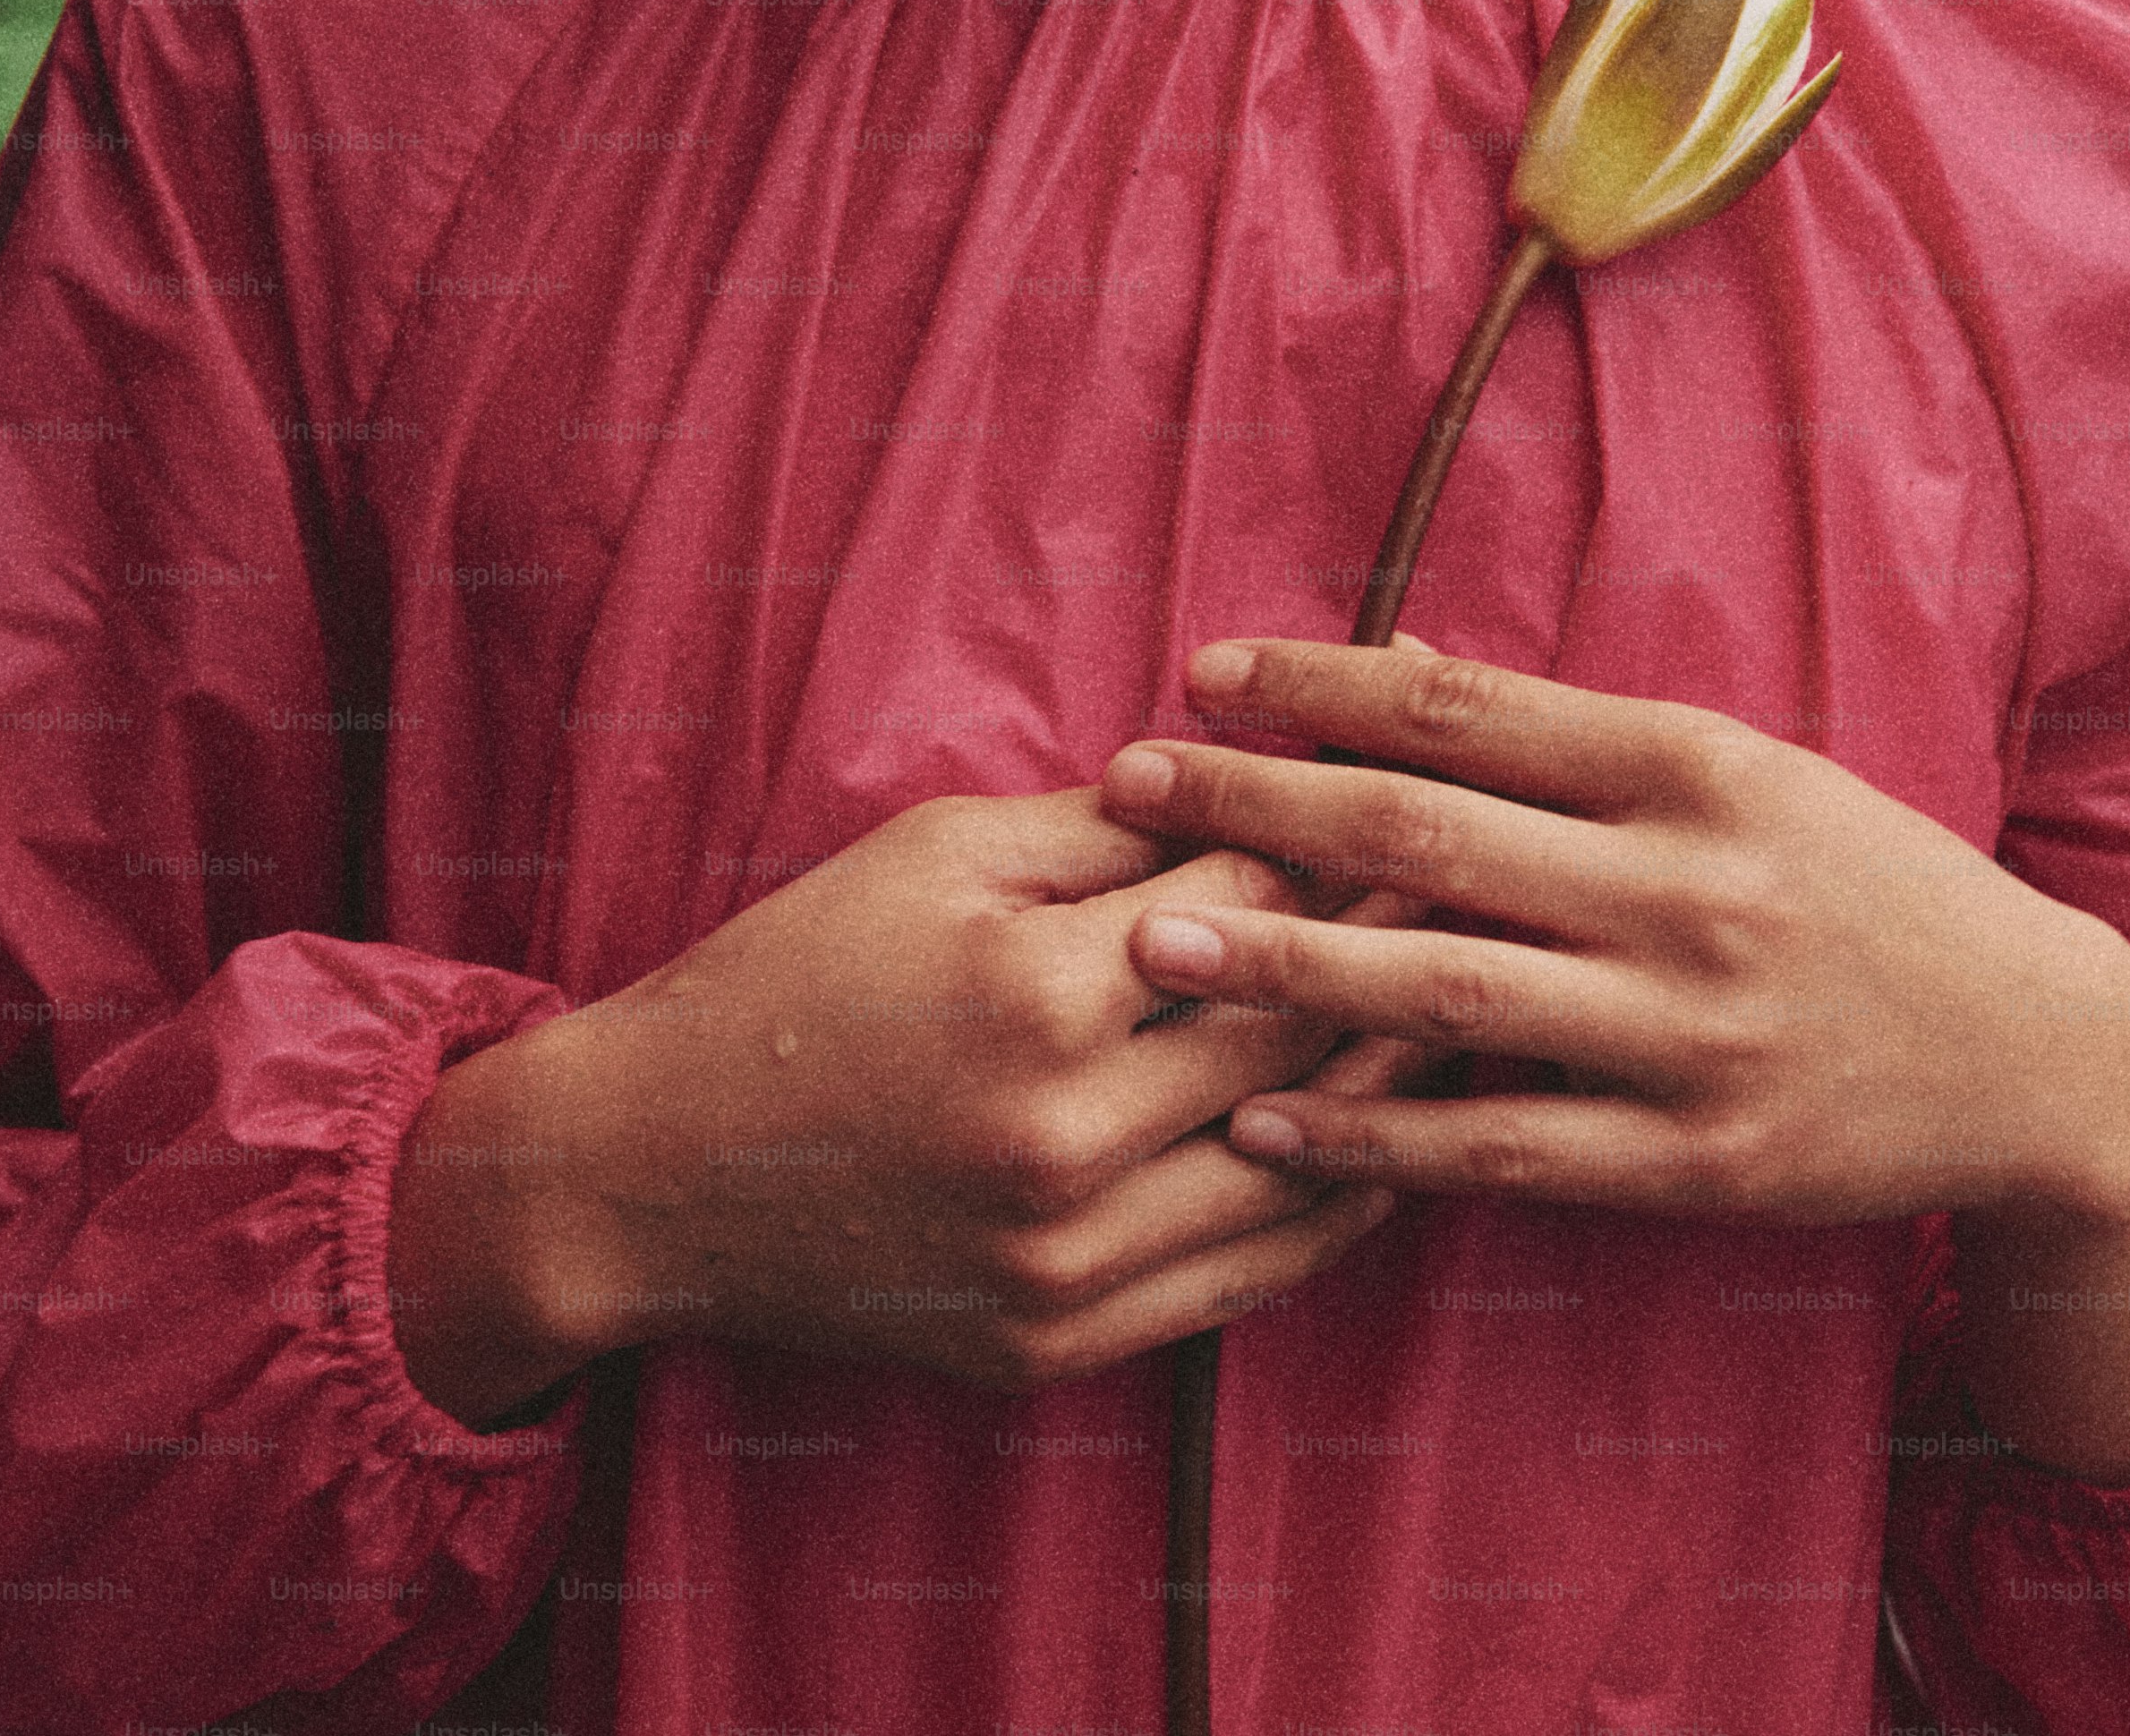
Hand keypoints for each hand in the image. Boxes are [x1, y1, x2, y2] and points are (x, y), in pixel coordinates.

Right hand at [390, 788, 1427, 1425]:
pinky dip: (1334, 1207)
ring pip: (1304, 1162)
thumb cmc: (788, 981)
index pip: (1255, 901)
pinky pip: (1251, 1276)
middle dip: (1397, 952)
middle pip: (1300, 1027)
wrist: (647, 1175)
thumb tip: (1252, 786)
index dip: (1340, 845)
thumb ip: (1102, 825)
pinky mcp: (1060, 1343)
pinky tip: (1376, 1148)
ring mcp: (1068, 1261)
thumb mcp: (930, 855)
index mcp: (1035, 990)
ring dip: (1395, 1087)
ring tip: (1466, 1020)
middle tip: (1481, 904)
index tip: (1406, 804)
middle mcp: (1065, 1137)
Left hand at [1094, 639, 2129, 1232]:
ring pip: (1445, 992)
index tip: (1200, 672)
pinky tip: (1261, 1121)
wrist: (2038, 1052)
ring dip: (1282, 965)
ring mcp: (1691, 1033)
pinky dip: (1373, 1134)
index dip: (1319, 685)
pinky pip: (1499, 1147)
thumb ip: (1569, 739)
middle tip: (1121, 783)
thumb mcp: (1745, 775)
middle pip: (1427, 834)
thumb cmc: (1865, 887)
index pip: (1466, 709)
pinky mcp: (1695, 1161)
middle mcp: (1687, 890)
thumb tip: (1399, 663)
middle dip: (1257, 805)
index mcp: (1696, 768)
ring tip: (1145, 945)